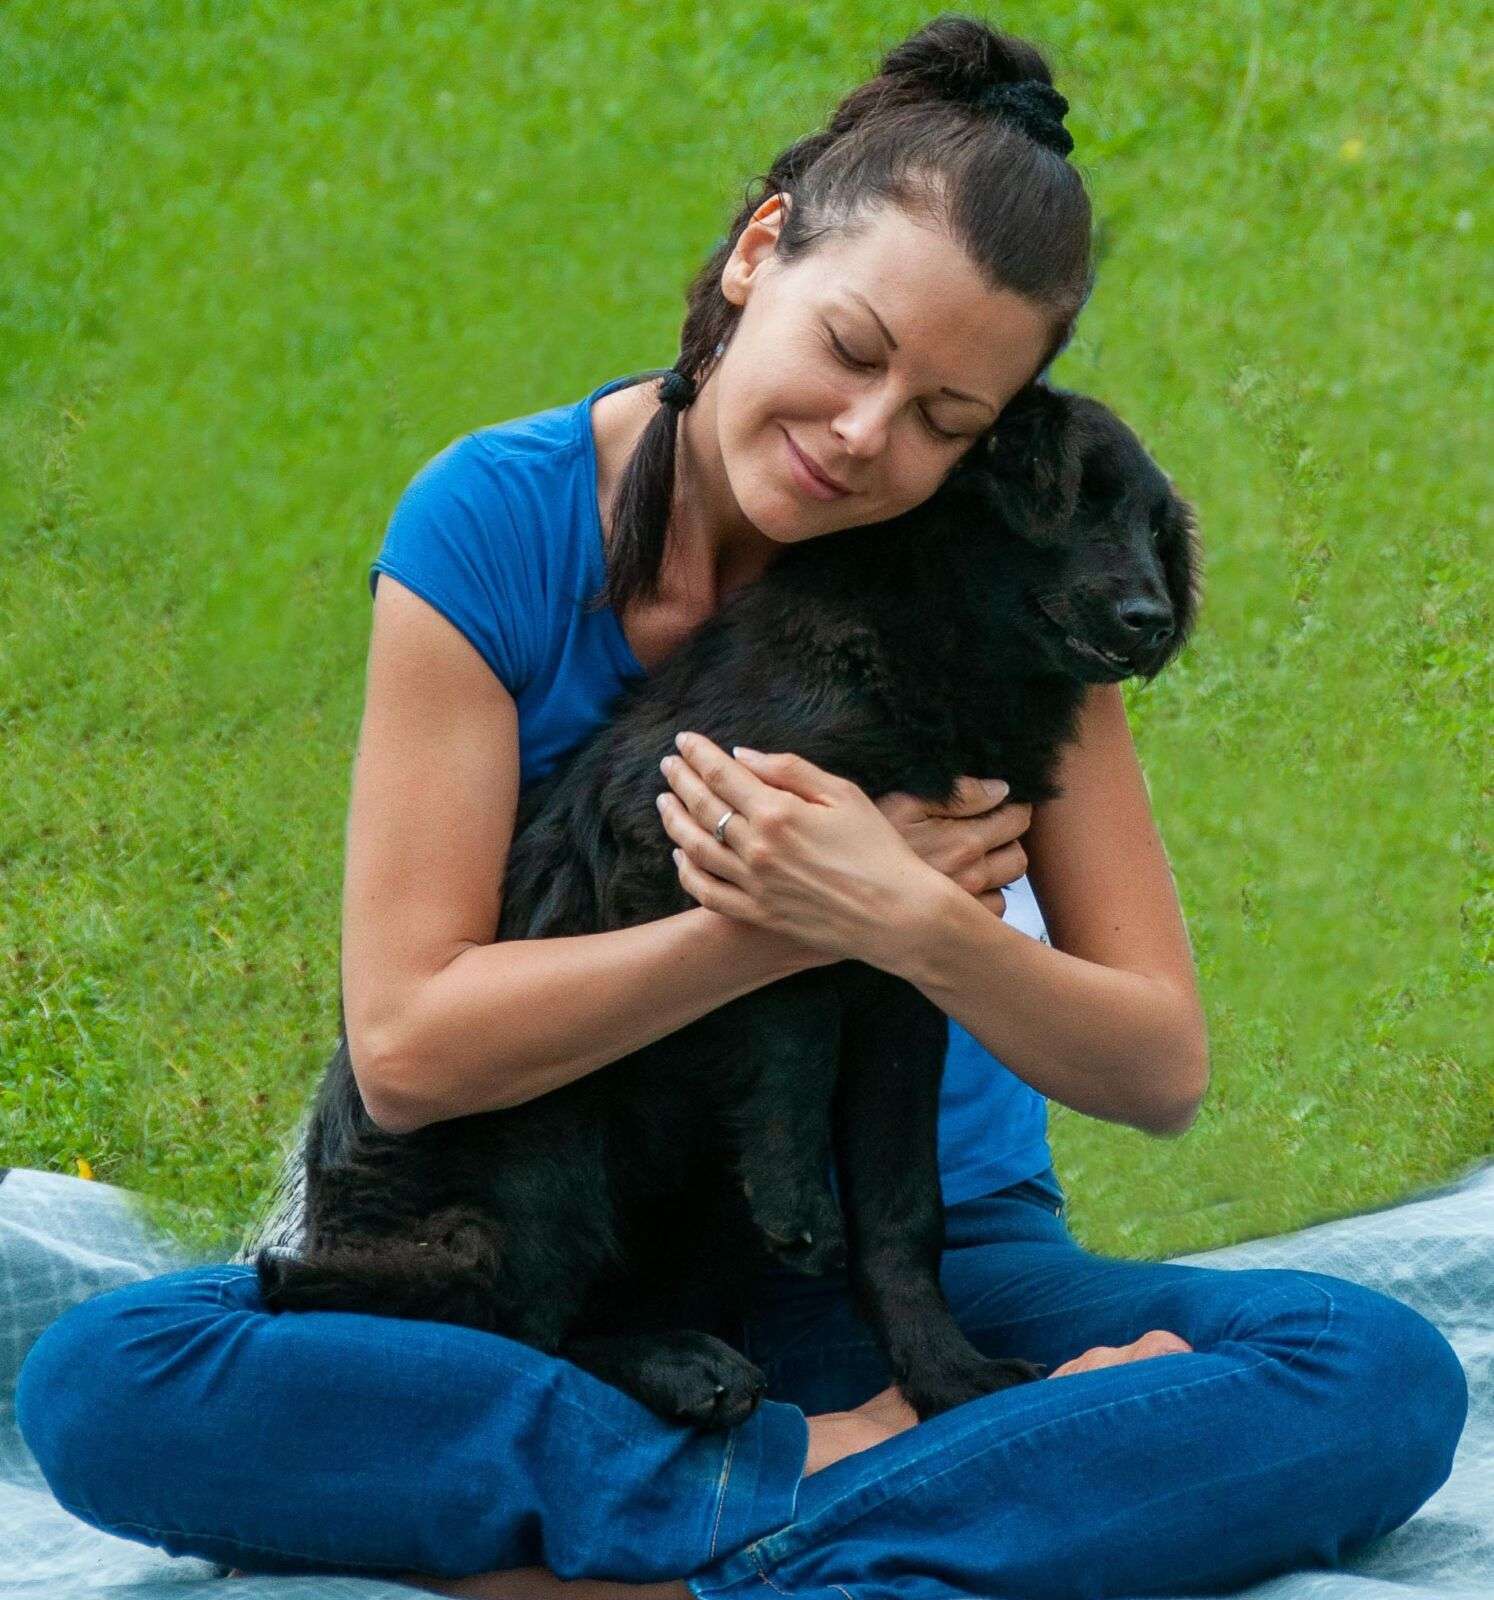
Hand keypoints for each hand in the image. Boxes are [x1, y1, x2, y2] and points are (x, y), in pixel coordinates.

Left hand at [655, 732, 945, 968]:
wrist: (896, 914)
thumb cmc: (877, 849)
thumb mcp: (843, 794)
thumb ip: (790, 769)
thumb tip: (742, 754)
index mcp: (777, 812)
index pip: (721, 774)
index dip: (697, 754)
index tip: (684, 740)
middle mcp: (756, 848)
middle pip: (702, 806)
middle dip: (680, 780)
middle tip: (668, 764)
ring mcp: (753, 884)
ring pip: (695, 848)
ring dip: (673, 821)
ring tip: (664, 802)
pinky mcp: (757, 913)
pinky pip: (707, 893)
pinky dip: (687, 872)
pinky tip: (680, 855)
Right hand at [873, 776, 1032, 916]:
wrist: (838, 889)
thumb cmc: (862, 841)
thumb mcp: (903, 801)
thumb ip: (957, 793)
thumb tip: (1000, 789)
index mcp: (963, 842)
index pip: (1017, 820)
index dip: (1011, 808)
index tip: (998, 805)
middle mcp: (971, 879)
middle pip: (1017, 857)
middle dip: (1007, 842)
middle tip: (985, 832)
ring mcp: (964, 909)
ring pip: (1006, 888)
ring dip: (995, 873)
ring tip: (969, 862)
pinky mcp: (954, 929)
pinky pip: (988, 914)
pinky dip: (982, 900)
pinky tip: (958, 888)